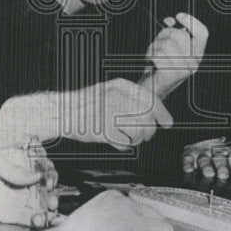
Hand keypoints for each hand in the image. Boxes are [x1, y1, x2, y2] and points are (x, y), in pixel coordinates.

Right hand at [0, 79, 172, 150]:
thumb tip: (157, 114)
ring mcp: (110, 114)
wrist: (62, 112)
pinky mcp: (104, 130)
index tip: (167, 123)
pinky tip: (115, 140)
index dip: (162, 113)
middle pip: (147, 119)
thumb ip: (131, 99)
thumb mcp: (110, 91)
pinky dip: (123, 145)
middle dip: (149, 131)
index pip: (150, 99)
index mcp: (121, 86)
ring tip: (127, 138)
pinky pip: (125, 143)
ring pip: (139, 133)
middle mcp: (117, 98)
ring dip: (137, 140)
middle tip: (143, 135)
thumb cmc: (88, 104)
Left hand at [0, 143, 58, 227]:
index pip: (40, 162)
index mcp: (16, 162)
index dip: (49, 168)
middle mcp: (20, 180)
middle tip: (51, 194)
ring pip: (43, 201)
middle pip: (46, 183)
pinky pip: (32, 219)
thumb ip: (12, 168)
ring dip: (51, 206)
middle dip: (54, 189)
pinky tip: (37, 221)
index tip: (47, 176)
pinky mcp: (13, 216)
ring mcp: (17, 198)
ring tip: (48, 210)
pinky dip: (39, 221)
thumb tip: (36, 175)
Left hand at [143, 13, 208, 99]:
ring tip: (153, 56)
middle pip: (179, 34)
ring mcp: (185, 69)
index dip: (191, 21)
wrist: (150, 91)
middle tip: (157, 45)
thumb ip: (172, 32)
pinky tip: (149, 62)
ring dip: (154, 46)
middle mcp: (194, 63)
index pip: (202, 33)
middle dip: (163, 35)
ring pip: (166, 43)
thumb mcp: (167, 46)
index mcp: (197, 55)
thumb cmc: (157, 66)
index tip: (178, 15)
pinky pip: (158, 53)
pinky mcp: (173, 74)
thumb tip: (171, 20)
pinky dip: (150, 54)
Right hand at [182, 137, 230, 180]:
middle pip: (219, 159)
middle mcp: (216, 152)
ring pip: (204, 159)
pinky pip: (188, 158)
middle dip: (221, 167)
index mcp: (229, 153)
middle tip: (223, 175)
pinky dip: (188, 164)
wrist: (201, 140)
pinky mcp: (189, 155)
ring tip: (209, 174)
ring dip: (206, 166)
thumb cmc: (221, 156)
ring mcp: (202, 153)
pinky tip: (189, 170)